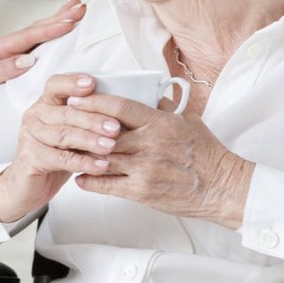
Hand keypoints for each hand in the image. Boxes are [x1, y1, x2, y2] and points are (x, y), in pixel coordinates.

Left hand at [0, 0, 86, 114]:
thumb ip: (1, 71)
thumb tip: (26, 59)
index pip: (27, 36)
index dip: (49, 30)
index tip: (68, 24)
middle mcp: (8, 44)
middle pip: (37, 28)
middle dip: (60, 17)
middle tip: (80, 7)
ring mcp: (17, 48)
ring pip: (41, 29)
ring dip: (60, 17)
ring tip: (78, 5)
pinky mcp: (24, 54)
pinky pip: (43, 39)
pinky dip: (56, 27)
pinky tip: (68, 19)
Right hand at [0, 73, 119, 223]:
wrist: (28, 186)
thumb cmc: (55, 156)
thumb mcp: (72, 134)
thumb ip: (87, 121)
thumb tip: (121, 114)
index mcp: (45, 104)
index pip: (55, 85)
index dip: (72, 83)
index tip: (92, 83)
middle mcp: (35, 117)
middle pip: (66, 112)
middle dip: (93, 119)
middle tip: (115, 127)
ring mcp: (29, 137)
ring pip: (64, 135)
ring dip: (90, 140)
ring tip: (110, 146)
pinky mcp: (30, 158)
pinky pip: (61, 159)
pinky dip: (83, 162)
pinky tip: (100, 165)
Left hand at [68, 93, 254, 228]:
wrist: (221, 187)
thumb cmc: (206, 154)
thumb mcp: (188, 121)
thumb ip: (165, 107)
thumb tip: (149, 90)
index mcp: (160, 122)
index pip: (119, 106)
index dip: (94, 102)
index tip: (75, 99)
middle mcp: (150, 144)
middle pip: (104, 132)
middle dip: (80, 127)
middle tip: (62, 122)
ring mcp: (145, 168)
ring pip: (102, 158)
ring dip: (81, 154)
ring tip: (66, 149)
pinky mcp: (142, 191)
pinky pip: (107, 185)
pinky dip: (90, 181)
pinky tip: (79, 177)